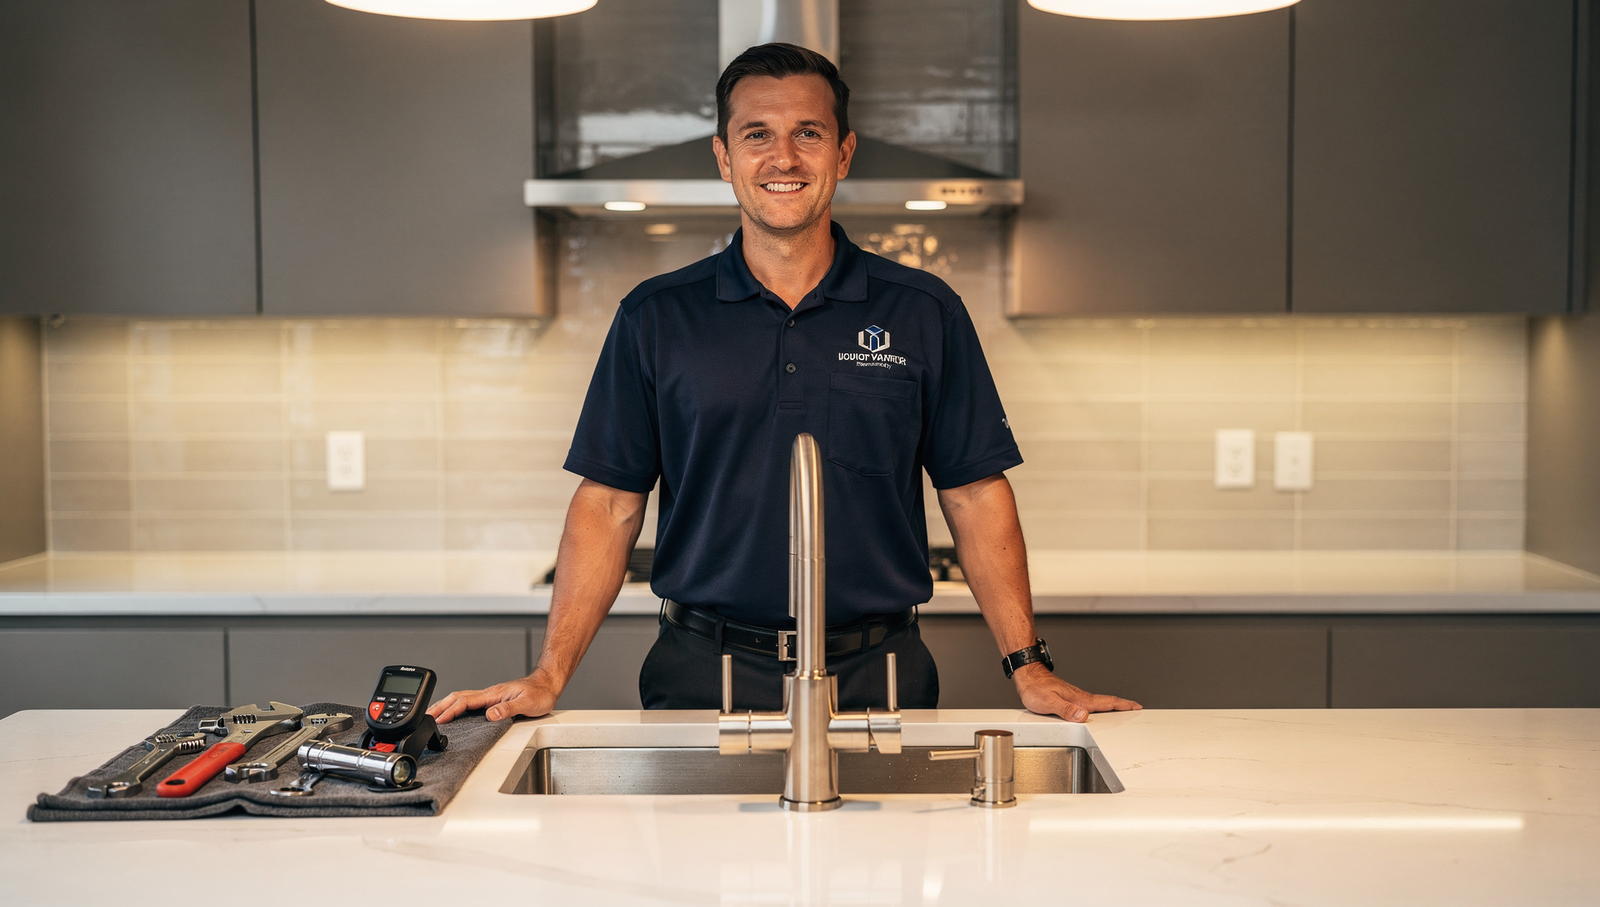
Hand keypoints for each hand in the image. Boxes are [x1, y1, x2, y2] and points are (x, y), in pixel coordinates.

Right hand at [427, 671, 561, 723]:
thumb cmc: (541, 693)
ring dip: (446, 705)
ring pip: (461, 698)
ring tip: (433, 714)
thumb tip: (489, 715)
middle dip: (440, 707)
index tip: (439, 719)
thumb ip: (508, 709)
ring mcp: (490, 695)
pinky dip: (456, 706)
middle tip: (426, 717)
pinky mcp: (493, 699)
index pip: (466, 701)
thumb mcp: (527, 703)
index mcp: (493, 694)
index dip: (450, 711)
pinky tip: (454, 712)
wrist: (548, 684)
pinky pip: (469, 701)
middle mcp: (489, 693)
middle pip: (458, 697)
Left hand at [1013, 664, 1140, 722]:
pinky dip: (1098, 706)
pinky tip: (1095, 711)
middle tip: (1135, 710)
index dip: (1123, 705)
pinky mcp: (1069, 697)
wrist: (1027, 675)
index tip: (1136, 707)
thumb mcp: (1049, 702)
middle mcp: (1080, 697)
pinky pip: (1089, 703)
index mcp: (1080, 699)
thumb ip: (1066, 710)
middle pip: (1106, 702)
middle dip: (1123, 706)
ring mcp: (1075, 696)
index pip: (1106, 702)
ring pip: (1098, 702)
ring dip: (1112, 706)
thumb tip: (1083, 716)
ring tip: (1121, 711)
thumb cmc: (1035, 688)